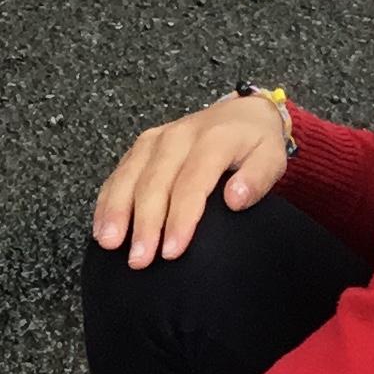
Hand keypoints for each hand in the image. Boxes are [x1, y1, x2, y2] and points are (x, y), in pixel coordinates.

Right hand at [92, 93, 293, 268]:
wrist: (240, 114)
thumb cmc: (254, 144)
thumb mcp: (271, 157)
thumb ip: (257, 179)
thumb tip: (234, 199)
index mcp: (213, 139)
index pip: (192, 182)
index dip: (180, 218)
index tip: (172, 251)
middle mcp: (179, 136)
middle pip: (155, 182)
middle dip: (144, 224)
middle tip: (139, 259)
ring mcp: (155, 140)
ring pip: (129, 177)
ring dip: (117, 212)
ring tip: (110, 243)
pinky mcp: (140, 147)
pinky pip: (118, 175)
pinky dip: (106, 202)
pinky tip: (101, 228)